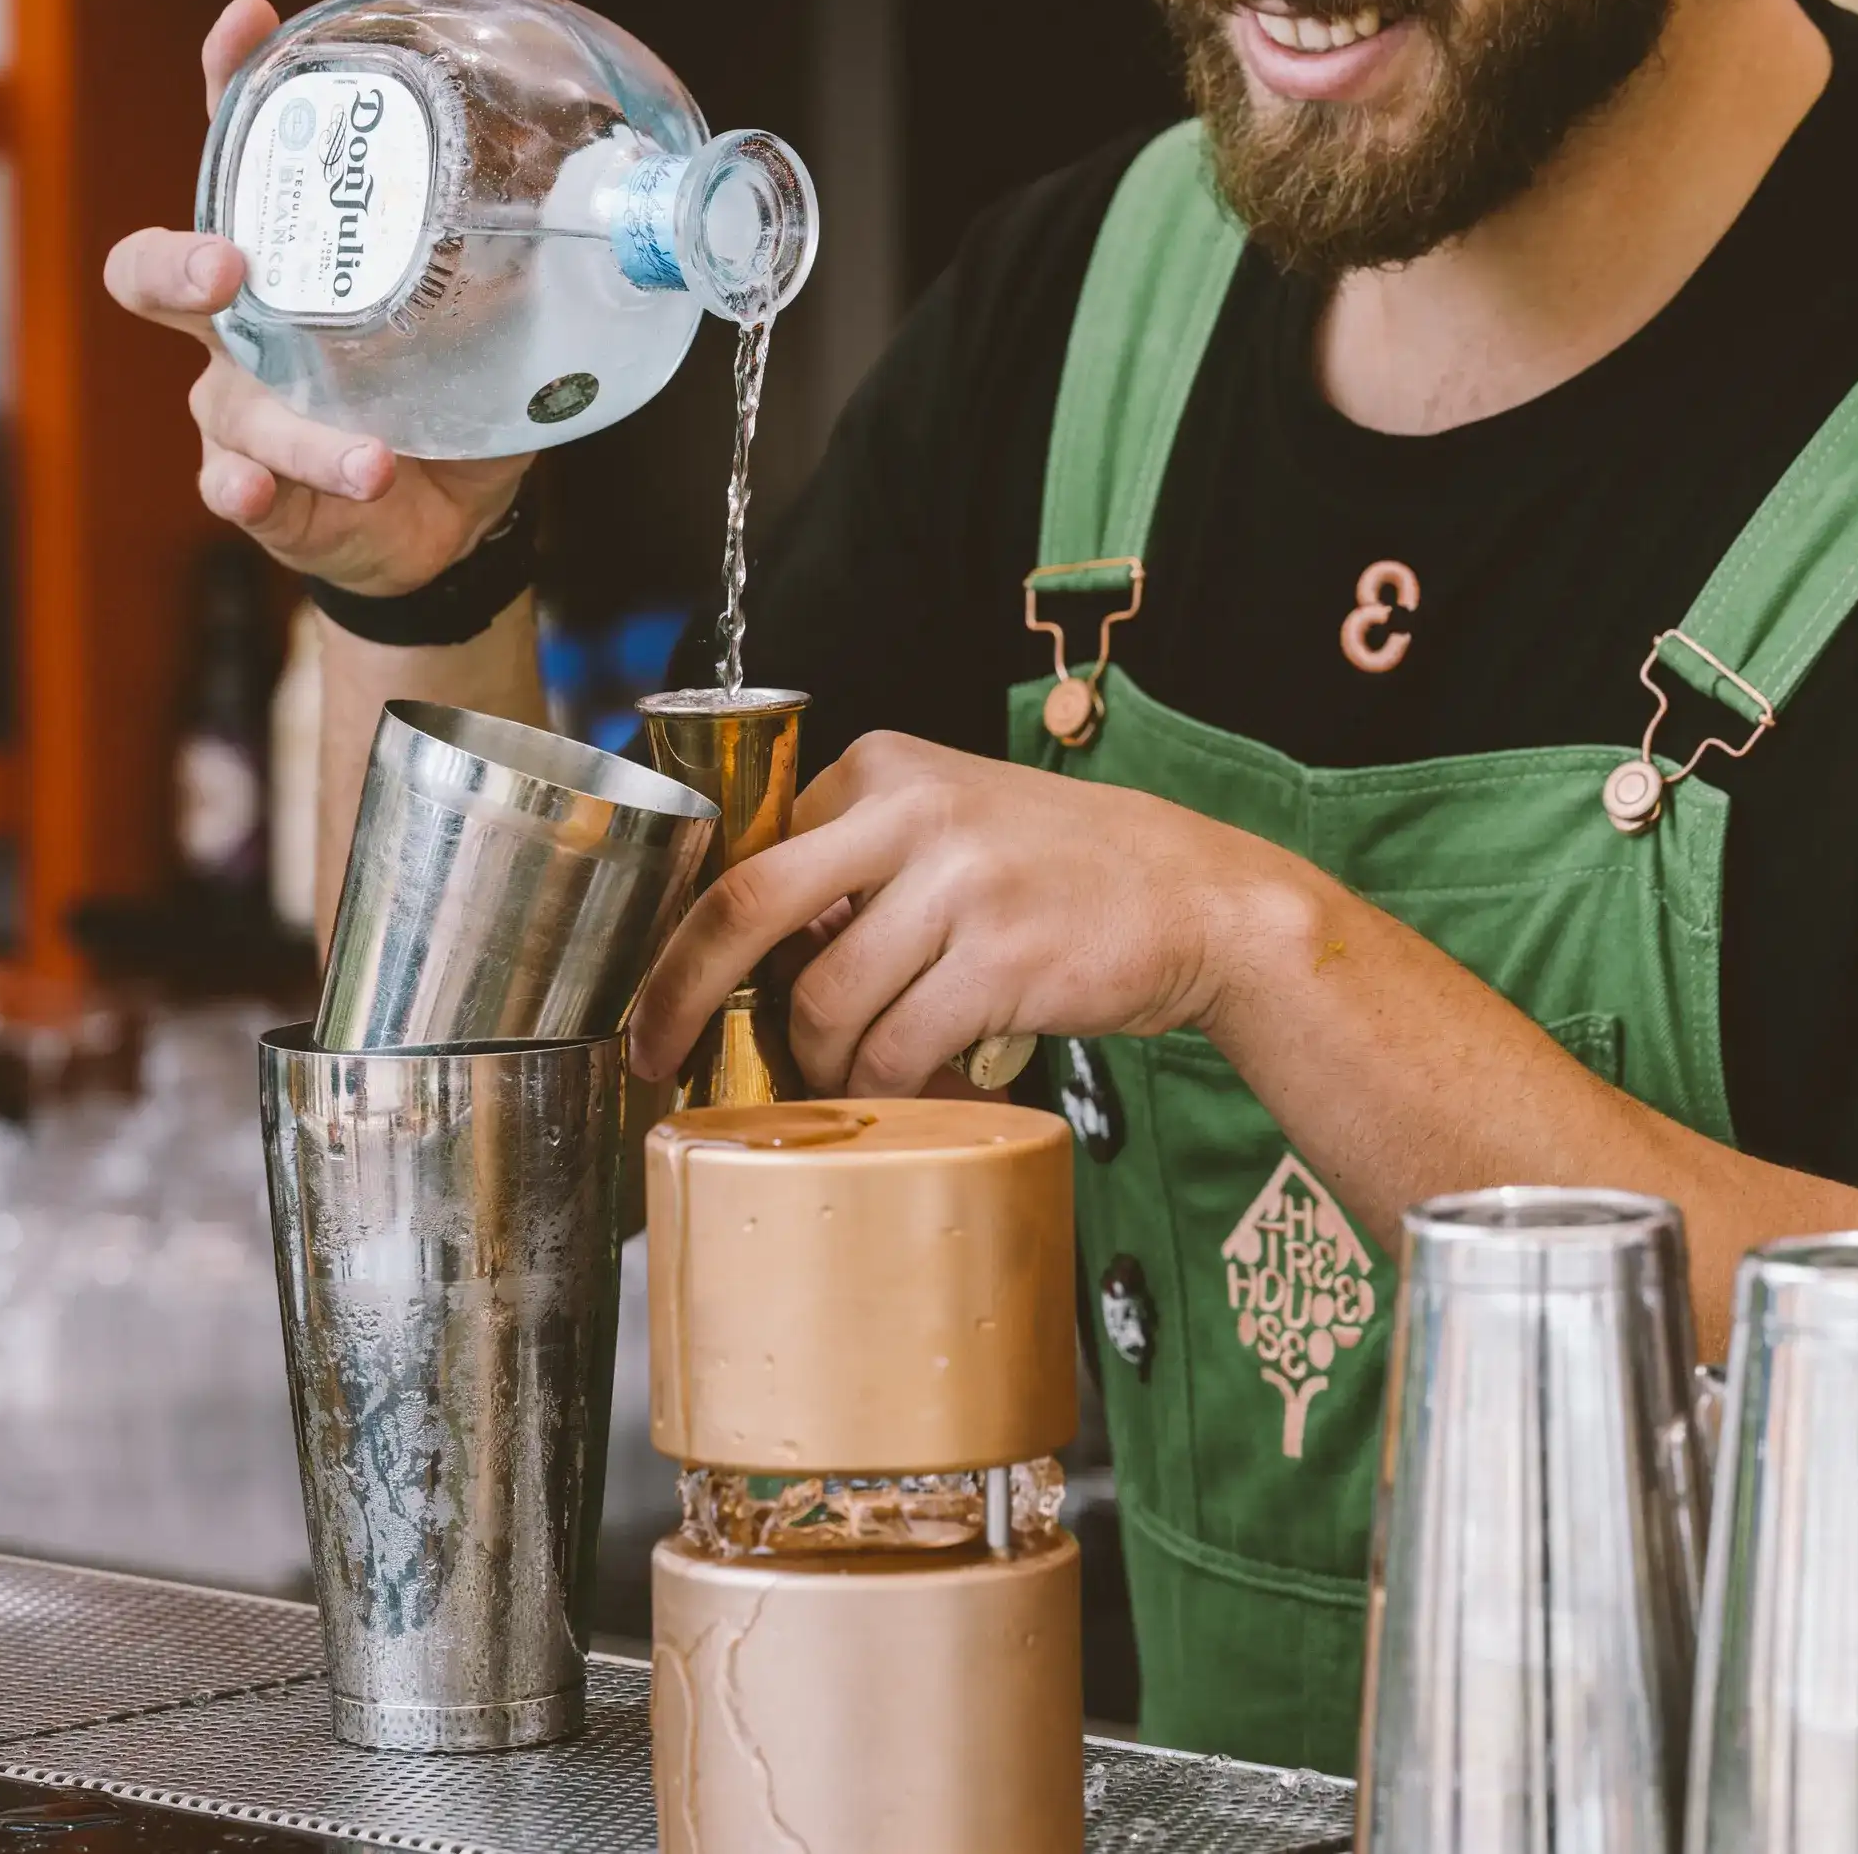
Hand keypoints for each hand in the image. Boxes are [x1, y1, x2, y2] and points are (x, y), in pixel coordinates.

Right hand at [104, 0, 532, 594]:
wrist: (451, 520)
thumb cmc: (449, 396)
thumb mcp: (493, 314)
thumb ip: (518, 252)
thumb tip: (598, 177)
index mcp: (295, 263)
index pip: (246, 157)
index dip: (234, 85)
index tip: (250, 22)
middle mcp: (244, 331)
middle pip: (158, 274)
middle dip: (181, 265)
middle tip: (230, 267)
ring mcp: (242, 413)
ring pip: (229, 405)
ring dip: (294, 429)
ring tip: (370, 456)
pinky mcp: (262, 492)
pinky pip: (235, 488)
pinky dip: (255, 490)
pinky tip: (263, 491)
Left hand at [629, 732, 1308, 1095]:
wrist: (1200, 897)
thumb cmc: (1063, 873)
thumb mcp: (953, 823)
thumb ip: (856, 862)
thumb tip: (747, 953)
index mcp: (884, 768)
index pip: (747, 854)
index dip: (692, 942)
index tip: (662, 1001)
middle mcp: (913, 809)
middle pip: (748, 907)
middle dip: (682, 995)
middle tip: (657, 1059)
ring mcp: (960, 882)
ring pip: (826, 1001)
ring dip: (824, 1064)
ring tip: (858, 1077)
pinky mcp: (1002, 958)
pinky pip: (899, 1047)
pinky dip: (891, 1086)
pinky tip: (917, 1088)